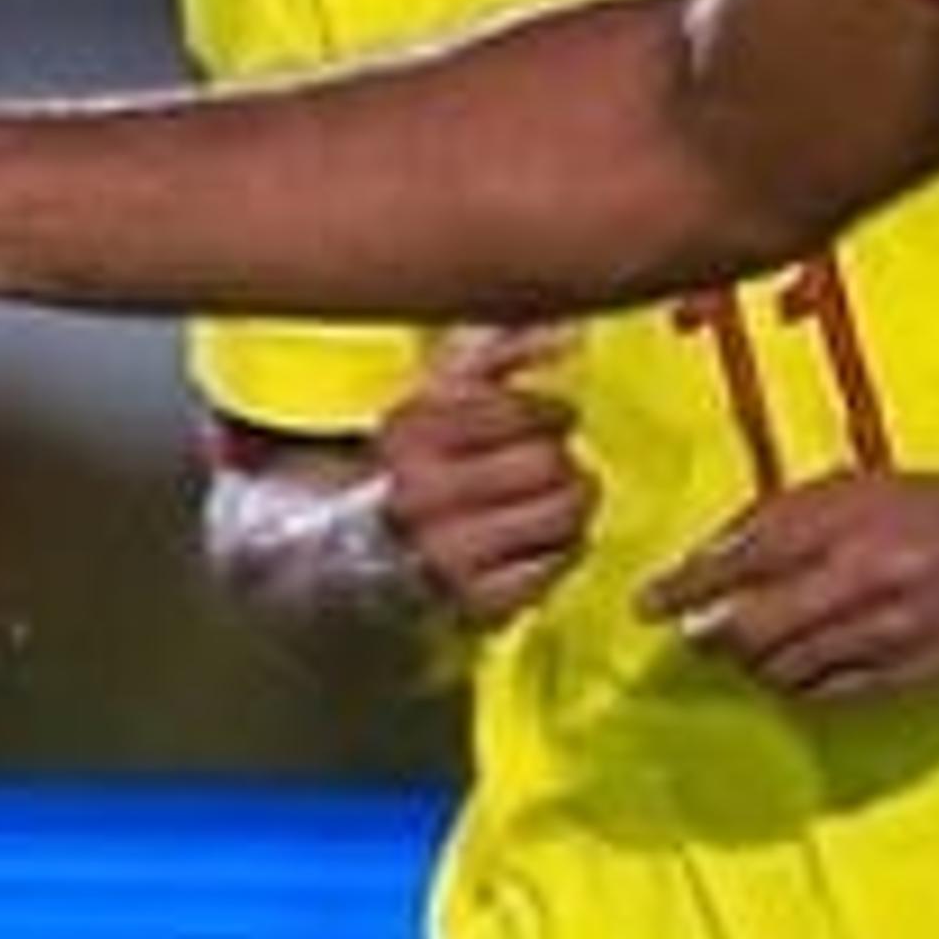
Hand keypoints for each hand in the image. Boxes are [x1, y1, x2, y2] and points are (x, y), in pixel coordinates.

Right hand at [374, 327, 595, 627]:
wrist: (363, 561)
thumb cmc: (421, 466)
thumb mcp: (440, 400)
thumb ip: (500, 353)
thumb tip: (567, 335)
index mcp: (410, 433)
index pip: (520, 409)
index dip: (551, 412)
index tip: (552, 419)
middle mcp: (421, 493)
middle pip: (546, 461)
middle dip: (564, 459)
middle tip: (557, 464)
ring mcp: (446, 553)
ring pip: (561, 511)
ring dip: (575, 503)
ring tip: (560, 499)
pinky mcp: (475, 603)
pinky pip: (556, 565)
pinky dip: (566, 550)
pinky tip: (548, 542)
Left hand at [640, 459, 938, 705]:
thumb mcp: (868, 487)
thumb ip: (792, 515)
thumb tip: (716, 554)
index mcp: (852, 517)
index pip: (744, 556)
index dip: (687, 585)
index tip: (646, 602)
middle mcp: (863, 576)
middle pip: (753, 626)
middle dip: (710, 636)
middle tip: (688, 636)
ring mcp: (885, 634)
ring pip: (782, 667)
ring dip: (749, 664)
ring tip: (739, 651)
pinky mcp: (905, 678)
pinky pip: (824, 694)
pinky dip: (795, 685)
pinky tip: (791, 671)